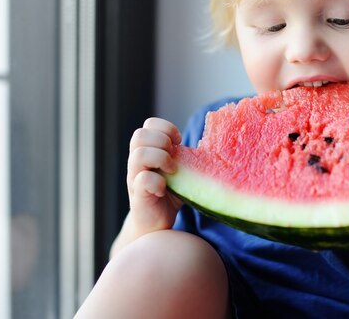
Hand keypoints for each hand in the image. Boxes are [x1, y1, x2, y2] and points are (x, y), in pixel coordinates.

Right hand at [127, 117, 183, 236]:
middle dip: (162, 141)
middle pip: (139, 135)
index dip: (166, 128)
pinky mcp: (138, 195)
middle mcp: (137, 161)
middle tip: (174, 156)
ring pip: (138, 154)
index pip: (149, 124)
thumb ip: (189, 156)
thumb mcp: (181, 170)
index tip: (179, 142)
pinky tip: (164, 189)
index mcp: (147, 150)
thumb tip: (213, 140)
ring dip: (161, 159)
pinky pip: (142, 180)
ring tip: (172, 171)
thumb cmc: (171, 193)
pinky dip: (157, 182)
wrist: (157, 223)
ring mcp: (134, 177)